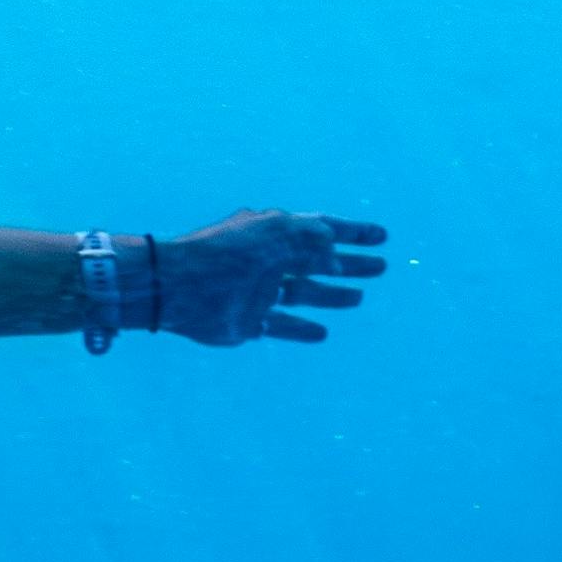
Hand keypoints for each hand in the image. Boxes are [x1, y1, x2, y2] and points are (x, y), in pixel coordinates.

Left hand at [156, 209, 390, 346]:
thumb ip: (312, 238)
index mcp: (276, 232)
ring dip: (332, 296)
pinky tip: (321, 332)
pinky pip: (281, 326)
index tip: (382, 235)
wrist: (179, 287)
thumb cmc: (230, 253)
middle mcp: (270, 260)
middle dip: (349, 263)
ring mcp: (259, 292)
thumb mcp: (279, 235)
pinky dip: (301, 330)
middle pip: (318, 262)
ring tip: (359, 298)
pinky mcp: (248, 322)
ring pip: (304, 293)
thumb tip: (335, 243)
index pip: (323, 228)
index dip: (353, 231)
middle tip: (381, 267)